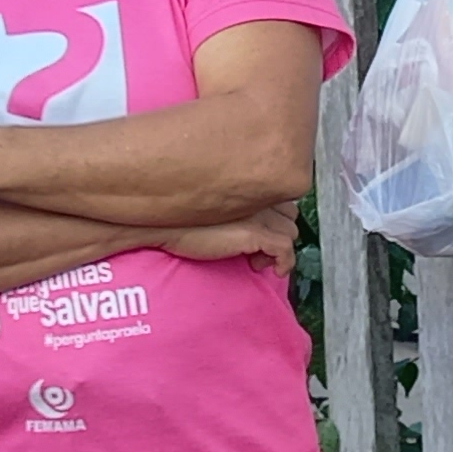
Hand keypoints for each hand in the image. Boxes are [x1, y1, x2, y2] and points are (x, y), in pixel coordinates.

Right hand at [163, 202, 297, 271]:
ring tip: (254, 257)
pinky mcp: (255, 233)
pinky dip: (283, 263)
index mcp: (247, 183)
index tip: (262, 229)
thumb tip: (239, 223)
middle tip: (257, 246)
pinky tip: (264, 268)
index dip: (274, 216)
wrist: (162, 223)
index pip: (281, 196)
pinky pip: (285, 250)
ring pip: (290, 232)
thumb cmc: (177, 215)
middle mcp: (257, 195)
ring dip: (277, 248)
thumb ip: (230, 204)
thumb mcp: (209, 203)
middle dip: (278, 232)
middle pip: (290, 214)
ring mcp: (258, 214)